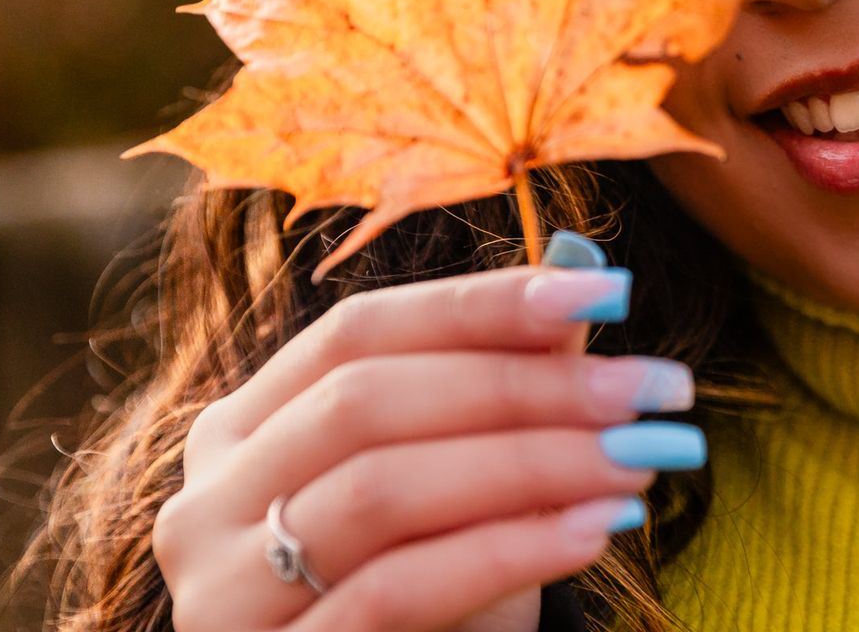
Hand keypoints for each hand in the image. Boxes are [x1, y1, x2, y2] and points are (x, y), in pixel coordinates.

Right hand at [153, 237, 701, 631]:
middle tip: (650, 387)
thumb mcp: (467, 482)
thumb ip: (507, 377)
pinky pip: (393, 592)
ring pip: (381, 492)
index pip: (357, 332)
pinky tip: (594, 531)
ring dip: (531, 464)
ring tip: (640, 458)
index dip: (482, 304)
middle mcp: (208, 503)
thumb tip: (586, 262)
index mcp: (242, 429)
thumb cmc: (430, 596)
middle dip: (525, 386)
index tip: (613, 293)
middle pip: (368, 403)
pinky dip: (505, 551)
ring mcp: (222, 595)